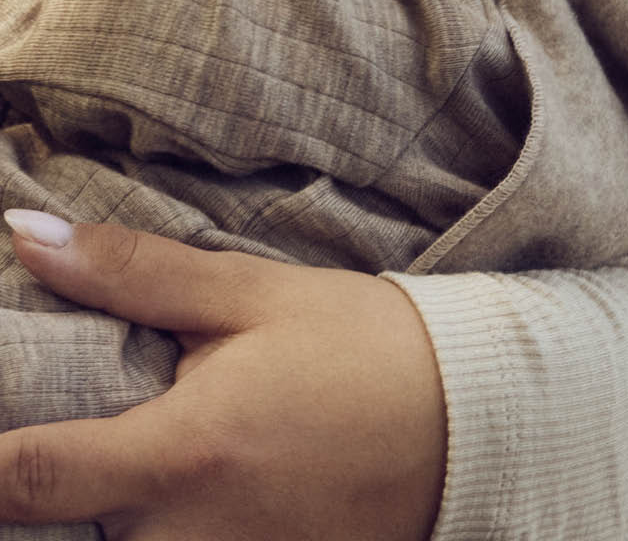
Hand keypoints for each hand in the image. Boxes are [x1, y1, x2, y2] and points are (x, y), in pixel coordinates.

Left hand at [0, 212, 446, 539]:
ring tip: (157, 435)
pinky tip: (204, 474)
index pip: (24, 479)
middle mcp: (190, 538)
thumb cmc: (363, 345)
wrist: (467, 418)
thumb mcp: (256, 294)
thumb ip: (136, 272)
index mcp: (183, 453)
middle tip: (100, 409)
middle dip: (50, 484)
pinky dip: (160, 525)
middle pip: (57, 538)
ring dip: (107, 509)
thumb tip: (25, 234)